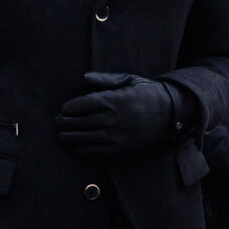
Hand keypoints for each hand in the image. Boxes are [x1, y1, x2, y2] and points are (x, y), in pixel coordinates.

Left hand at [56, 72, 181, 157]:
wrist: (171, 114)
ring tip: (61, 135)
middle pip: (80, 122)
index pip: (83, 104)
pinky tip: (75, 146)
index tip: (62, 109)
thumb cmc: (148, 93)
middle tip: (57, 122)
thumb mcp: (129, 80)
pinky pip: (96, 151)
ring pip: (85, 139)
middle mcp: (115, 119)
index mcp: (115, 100)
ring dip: (69, 138)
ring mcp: (118, 136)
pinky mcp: (122, 148)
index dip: (69, 108)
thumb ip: (105, 79)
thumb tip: (84, 77)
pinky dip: (82, 150)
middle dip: (65, 123)